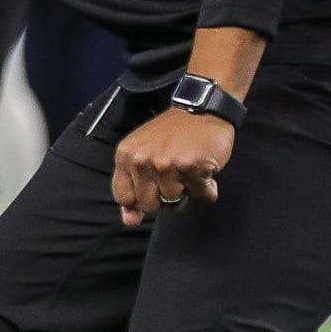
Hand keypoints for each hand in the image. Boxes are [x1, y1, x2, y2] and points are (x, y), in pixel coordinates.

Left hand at [111, 108, 235, 226]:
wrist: (202, 109)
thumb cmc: (172, 134)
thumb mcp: (142, 153)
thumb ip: (132, 187)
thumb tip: (129, 222)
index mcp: (125, 156)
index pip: (123, 197)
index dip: (139, 199)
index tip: (152, 188)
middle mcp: (143, 161)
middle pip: (150, 205)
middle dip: (164, 198)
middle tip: (175, 176)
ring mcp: (167, 164)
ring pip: (175, 203)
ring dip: (187, 192)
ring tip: (190, 170)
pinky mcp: (193, 167)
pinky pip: (202, 196)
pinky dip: (207, 189)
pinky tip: (205, 170)